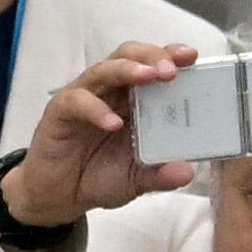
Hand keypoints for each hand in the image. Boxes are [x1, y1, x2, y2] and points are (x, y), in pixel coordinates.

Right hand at [0, 38, 206, 236]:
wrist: (60, 197)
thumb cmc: (100, 176)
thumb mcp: (137, 179)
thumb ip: (161, 175)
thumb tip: (187, 173)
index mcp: (133, 99)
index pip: (152, 66)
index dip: (171, 56)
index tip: (192, 57)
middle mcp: (109, 91)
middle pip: (129, 55)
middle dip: (152, 56)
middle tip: (171, 69)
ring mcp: (84, 98)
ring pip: (103, 69)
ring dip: (127, 69)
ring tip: (148, 76)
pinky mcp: (60, 112)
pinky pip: (77, 101)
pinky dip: (96, 108)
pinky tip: (113, 122)